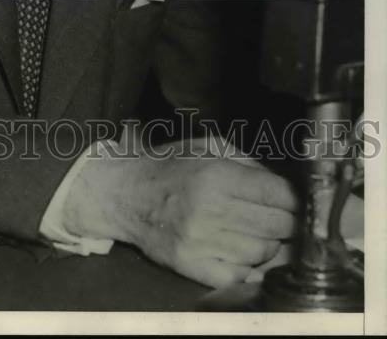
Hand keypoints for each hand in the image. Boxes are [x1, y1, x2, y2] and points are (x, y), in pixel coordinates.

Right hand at [62, 147, 298, 288]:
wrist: (125, 194)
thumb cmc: (170, 166)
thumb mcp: (207, 148)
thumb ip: (247, 163)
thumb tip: (284, 186)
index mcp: (216, 175)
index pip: (278, 194)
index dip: (296, 199)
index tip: (298, 201)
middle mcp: (210, 210)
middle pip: (277, 225)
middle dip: (288, 222)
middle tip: (284, 218)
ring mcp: (201, 242)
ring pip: (263, 253)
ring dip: (269, 244)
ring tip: (259, 232)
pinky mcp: (192, 266)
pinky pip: (241, 276)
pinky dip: (251, 267)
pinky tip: (247, 254)